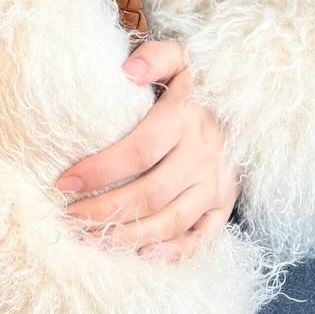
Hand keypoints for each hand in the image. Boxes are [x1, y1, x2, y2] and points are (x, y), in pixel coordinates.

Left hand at [54, 37, 239, 259]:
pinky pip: (201, 238)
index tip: (64, 182)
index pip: (138, 151)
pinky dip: (174, 252)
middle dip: (104, 210)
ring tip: (90, 239)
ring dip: (128, 236)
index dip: (100, 170)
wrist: (250, 101)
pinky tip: (142, 255)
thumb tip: (127, 69)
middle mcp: (202, 156)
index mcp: (186, 120)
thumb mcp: (182, 58)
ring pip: (170, 221)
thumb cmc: (199, 83)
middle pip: (149, 194)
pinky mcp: (224, 205)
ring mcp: (215, 185)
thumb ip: (155, 58)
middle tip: (68, 218)